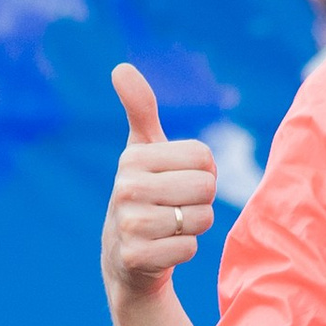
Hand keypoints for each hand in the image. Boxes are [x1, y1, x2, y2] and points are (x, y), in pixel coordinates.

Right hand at [102, 65, 219, 311]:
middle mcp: (126, 187)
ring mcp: (129, 224)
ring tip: (170, 227)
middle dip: (201, 202)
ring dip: (194, 227)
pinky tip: (164, 248)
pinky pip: (189, 248)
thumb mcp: (142, 151)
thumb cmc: (145, 195)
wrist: (126, 258)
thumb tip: (120, 68)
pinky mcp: (135, 257)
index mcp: (133, 157)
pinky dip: (184, 250)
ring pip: (201, 219)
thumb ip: (140, 110)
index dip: (204, 173)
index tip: (180, 182)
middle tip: (176, 208)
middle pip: (206, 188)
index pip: (205, 158)